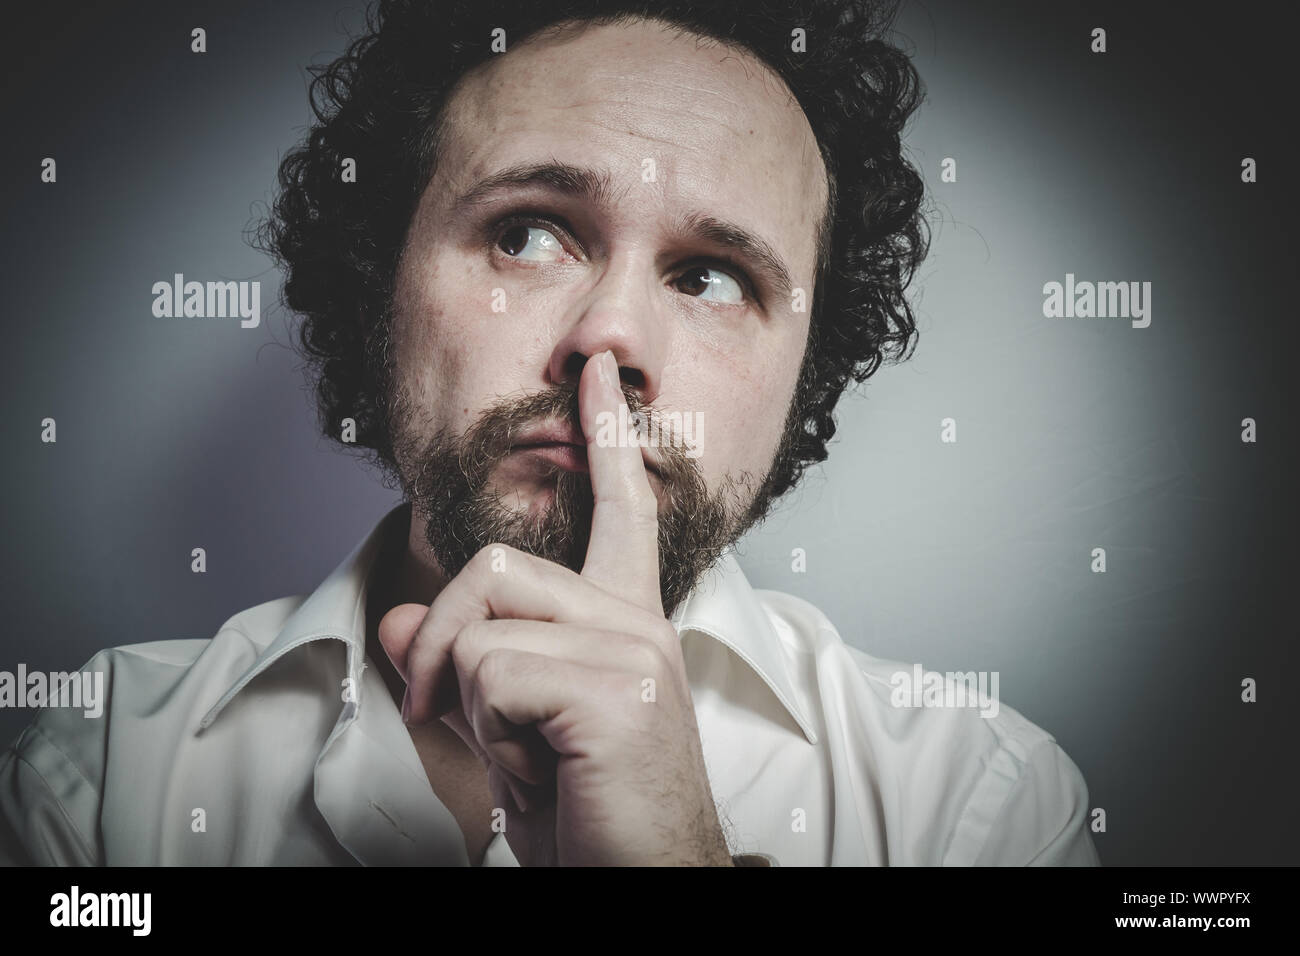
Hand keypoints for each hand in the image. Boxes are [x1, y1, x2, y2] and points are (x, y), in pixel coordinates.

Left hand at [379, 349, 732, 865]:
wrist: (645, 883)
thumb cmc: (589, 814)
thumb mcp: (509, 730)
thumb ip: (464, 661)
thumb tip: (403, 611)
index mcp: (627, 623)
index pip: (623, 509)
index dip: (609, 437)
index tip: (599, 373)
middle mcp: (638, 623)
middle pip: (496, 565)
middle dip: (438, 643)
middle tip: (439, 713)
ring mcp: (633, 650)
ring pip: (481, 621)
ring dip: (468, 702)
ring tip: (523, 755)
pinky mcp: (616, 688)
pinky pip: (488, 673)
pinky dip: (486, 732)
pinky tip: (541, 770)